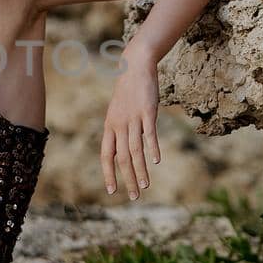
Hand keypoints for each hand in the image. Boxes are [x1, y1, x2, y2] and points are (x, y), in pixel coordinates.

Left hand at [101, 52, 160, 200]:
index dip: (108, 173)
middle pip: (122, 157)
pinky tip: (156, 161)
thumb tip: (125, 148)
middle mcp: (119, 124)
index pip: (106, 155)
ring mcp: (133, 118)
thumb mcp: (118, 111)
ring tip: (145, 186)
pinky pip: (150, 134)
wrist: (135, 65)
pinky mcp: (148, 111)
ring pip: (135, 150)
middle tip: (135, 196)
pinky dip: (153, 148)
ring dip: (140, 170)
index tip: (112, 191)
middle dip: (128, 179)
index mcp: (109, 126)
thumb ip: (120, 130)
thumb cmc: (127, 91)